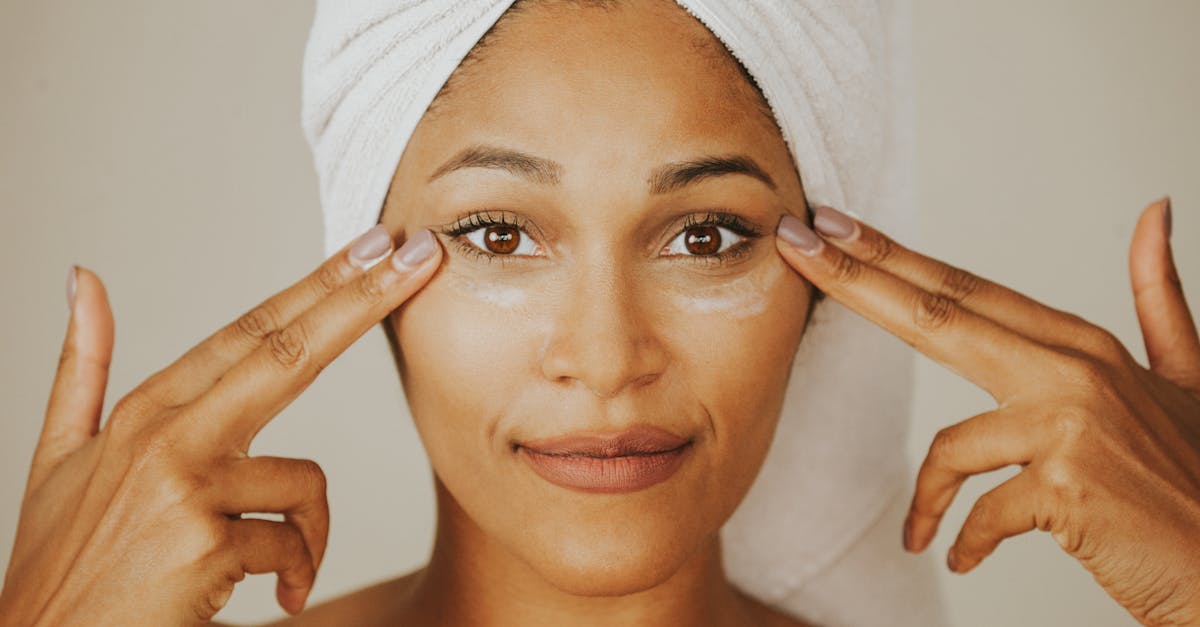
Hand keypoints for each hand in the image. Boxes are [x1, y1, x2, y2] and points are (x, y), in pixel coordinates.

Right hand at [0, 225, 440, 625]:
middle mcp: (163, 436)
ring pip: (306, 481)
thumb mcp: (60, 458)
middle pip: (286, 351)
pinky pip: (293, 543)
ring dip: (311, 532)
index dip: (319, 286)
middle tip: (420, 257)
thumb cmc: (65, 564)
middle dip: (361, 299)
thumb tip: (85, 279)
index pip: (250, 332)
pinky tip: (275, 597)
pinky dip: (297, 572)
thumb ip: (83, 368)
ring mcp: (182, 487)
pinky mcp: (202, 543)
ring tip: (280, 570)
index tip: (374, 248)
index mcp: (145, 411)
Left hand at [775, 198, 1199, 626]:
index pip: (968, 289)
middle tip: (795, 243)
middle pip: (939, 314)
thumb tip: (1154, 210)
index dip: (895, 255)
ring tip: (923, 533)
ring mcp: (1073, 427)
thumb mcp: (1184, 378)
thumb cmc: (1196, 480)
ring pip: (951, 445)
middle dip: (857, 278)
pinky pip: (978, 512)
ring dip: (927, 497)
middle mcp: (1076, 373)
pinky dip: (960, 538)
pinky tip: (958, 558)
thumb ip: (1157, 298)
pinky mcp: (1068, 489)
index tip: (832, 224)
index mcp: (1085, 346)